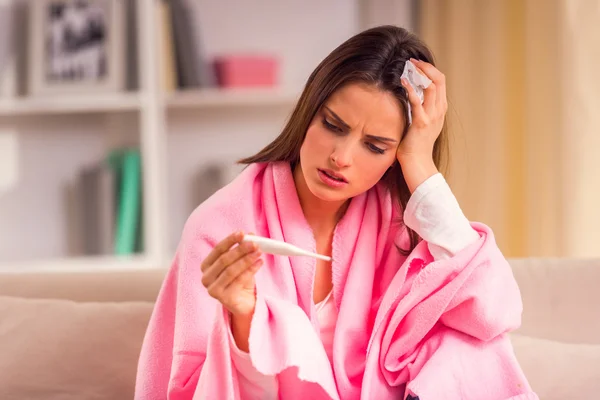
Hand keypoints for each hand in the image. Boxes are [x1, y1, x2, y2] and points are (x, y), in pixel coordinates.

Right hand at [201, 231, 262, 317]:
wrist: (243, 302)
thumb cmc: (240, 280)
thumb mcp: (241, 262)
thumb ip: (243, 249)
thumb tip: (250, 235)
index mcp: (207, 265)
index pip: (218, 250)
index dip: (230, 240)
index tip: (242, 233)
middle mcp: (206, 277)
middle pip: (224, 260)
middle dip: (240, 250)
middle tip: (254, 244)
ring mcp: (212, 289)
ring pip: (231, 270)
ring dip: (246, 260)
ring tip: (259, 252)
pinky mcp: (223, 298)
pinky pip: (239, 281)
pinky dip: (251, 270)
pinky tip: (259, 263)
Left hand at [397, 58, 446, 191]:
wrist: (417, 163)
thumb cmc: (415, 144)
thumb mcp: (420, 122)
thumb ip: (419, 108)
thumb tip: (409, 95)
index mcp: (440, 109)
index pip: (441, 82)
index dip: (430, 69)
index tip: (417, 63)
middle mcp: (439, 111)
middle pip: (440, 80)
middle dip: (426, 67)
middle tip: (413, 60)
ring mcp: (432, 116)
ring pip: (433, 86)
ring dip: (420, 73)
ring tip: (408, 66)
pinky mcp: (421, 123)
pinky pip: (418, 102)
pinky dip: (411, 89)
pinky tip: (403, 82)